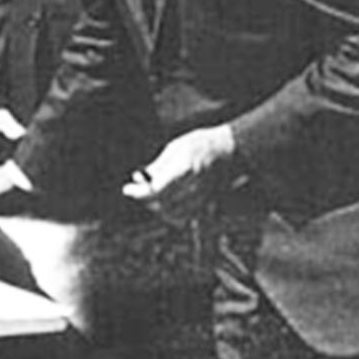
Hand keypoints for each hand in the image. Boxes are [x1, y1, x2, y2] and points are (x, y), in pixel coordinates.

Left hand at [121, 125, 235, 224]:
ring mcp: (202, 195)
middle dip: (145, 199)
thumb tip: (142, 177)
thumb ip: (159, 165)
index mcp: (184, 169)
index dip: (139, 193)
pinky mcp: (207, 201)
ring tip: (150, 194)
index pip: (156, 190)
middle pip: (162, 204)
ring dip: (157, 207)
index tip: (127, 190)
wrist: (231, 148)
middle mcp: (194, 185)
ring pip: (173, 213)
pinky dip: (172, 213)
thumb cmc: (202, 143)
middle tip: (137, 189)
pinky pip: (186, 215)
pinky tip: (165, 202)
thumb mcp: (176, 147)